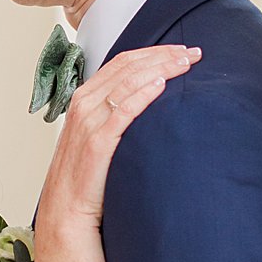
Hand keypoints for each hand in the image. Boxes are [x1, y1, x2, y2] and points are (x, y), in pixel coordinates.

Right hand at [36, 44, 199, 234]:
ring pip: (128, 82)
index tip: (180, 51)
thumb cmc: (86, 176)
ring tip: (186, 65)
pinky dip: (143, 94)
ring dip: (160, 69)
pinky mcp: (97, 142)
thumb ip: (114, 114)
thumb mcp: (95, 135)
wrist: (68, 210)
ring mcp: (88, 122)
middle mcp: (84, 104)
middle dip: (163, 55)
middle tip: (193, 53)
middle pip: (128, 66)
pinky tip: (162, 86)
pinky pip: (124, 110)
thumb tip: (147, 100)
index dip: (153, 52)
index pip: (122, 61)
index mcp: (83, 98)